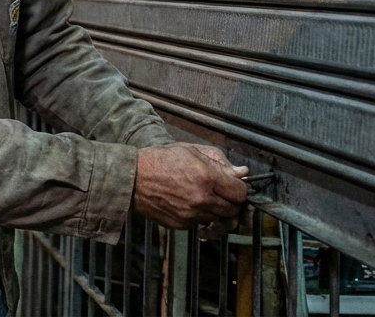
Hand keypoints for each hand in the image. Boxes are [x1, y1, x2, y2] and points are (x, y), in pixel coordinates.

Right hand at [134, 143, 248, 229]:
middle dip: (231, 201)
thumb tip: (242, 173)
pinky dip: (199, 215)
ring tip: (203, 197)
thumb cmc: (159, 160)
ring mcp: (191, 214)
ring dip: (215, 209)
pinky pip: (200, 223)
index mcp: (206, 177)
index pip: (241, 193)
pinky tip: (188, 202)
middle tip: (223, 193)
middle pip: (233, 209)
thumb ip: (219, 161)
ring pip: (217, 218)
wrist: (132, 178)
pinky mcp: (181, 224)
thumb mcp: (191, 150)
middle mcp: (201, 199)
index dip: (240, 189)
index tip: (235, 186)